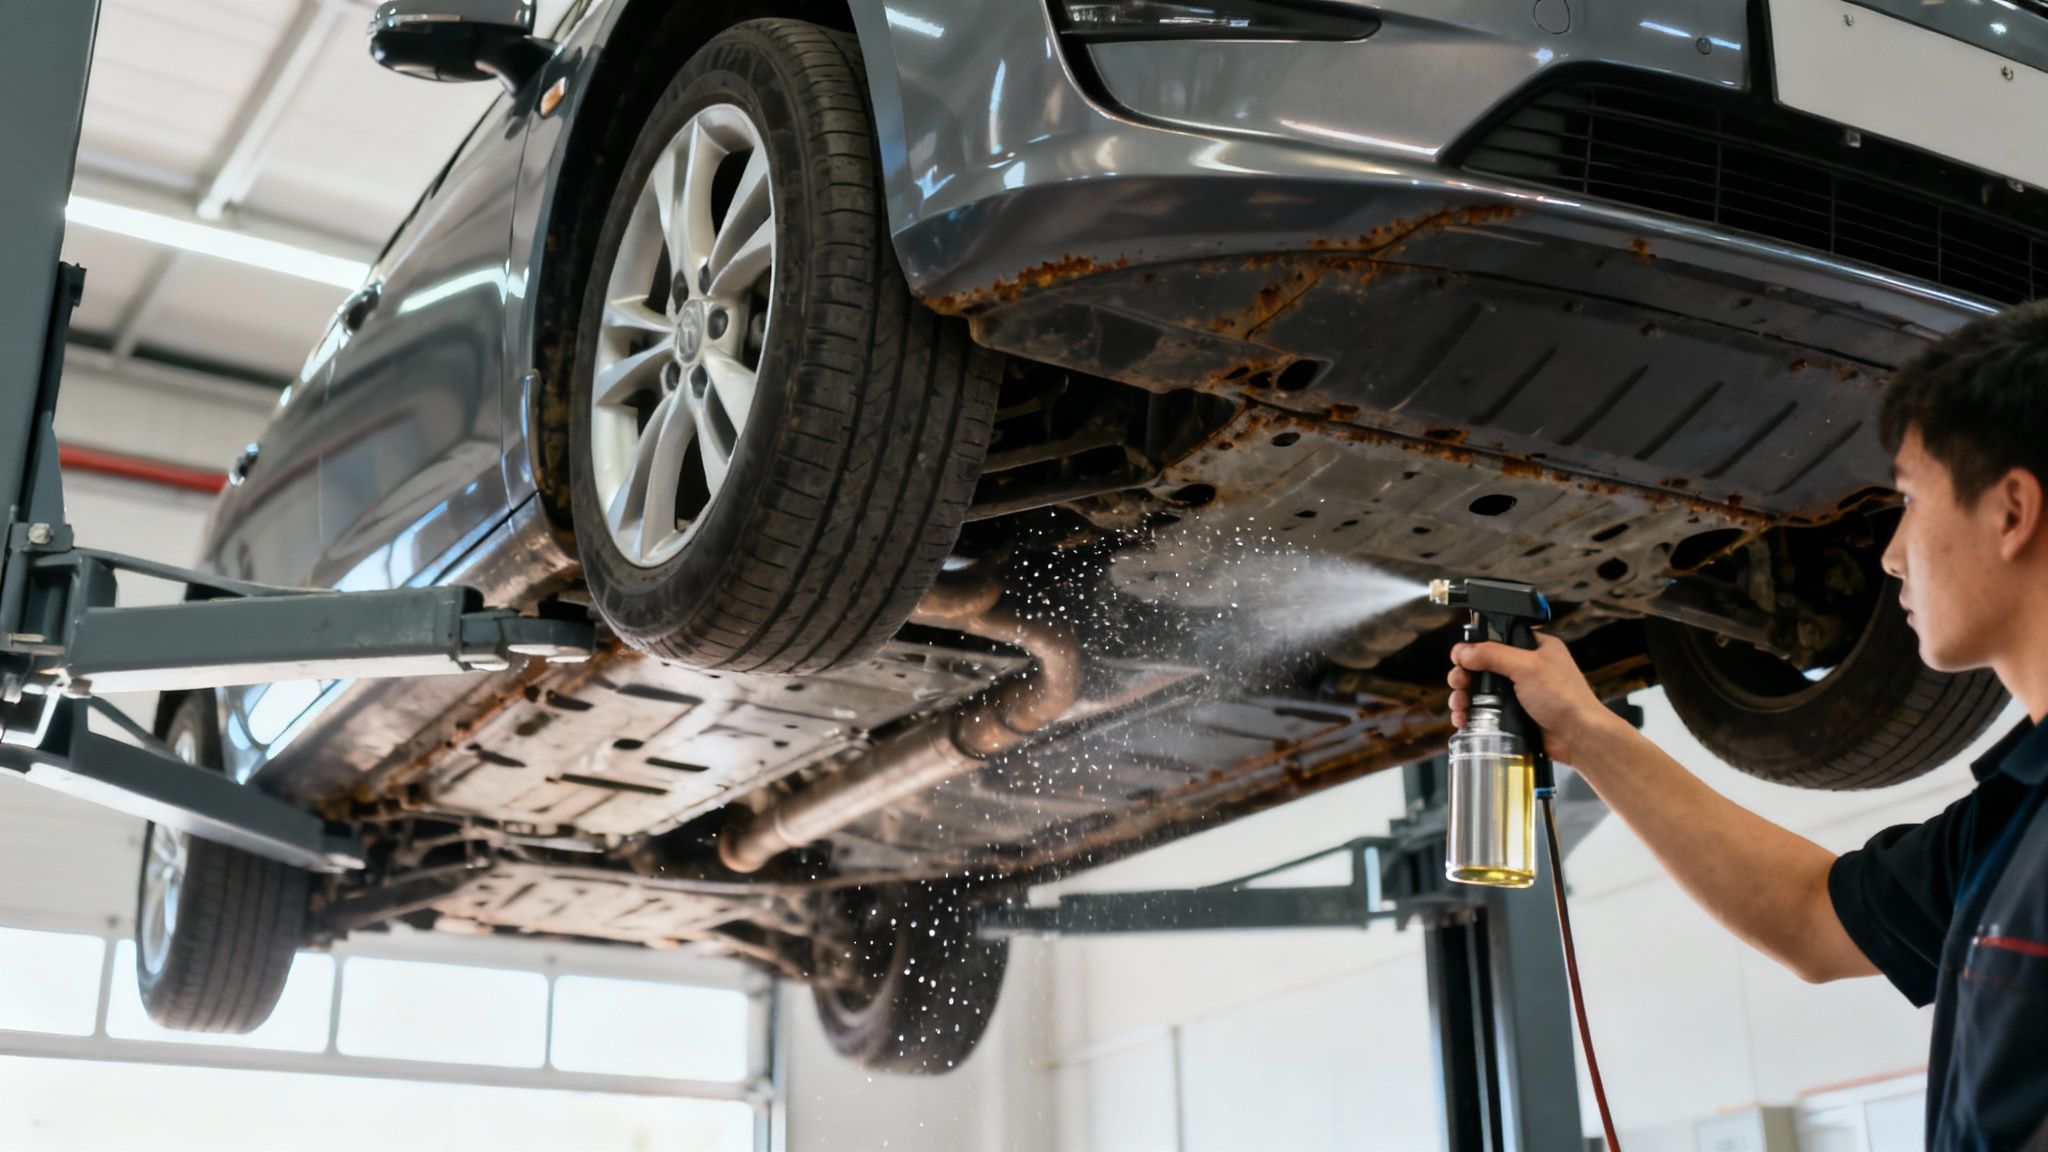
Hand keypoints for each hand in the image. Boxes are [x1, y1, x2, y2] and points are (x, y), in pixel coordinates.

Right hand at [1446, 633, 1627, 766]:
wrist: (1578, 737)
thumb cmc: (1566, 699)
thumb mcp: (1527, 667)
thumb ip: (1492, 654)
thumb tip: (1463, 651)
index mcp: (1534, 647)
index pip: (1495, 638)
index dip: (1474, 648)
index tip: (1460, 658)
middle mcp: (1525, 668)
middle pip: (1481, 666)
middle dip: (1464, 675)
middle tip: (1458, 683)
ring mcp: (1519, 692)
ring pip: (1480, 690)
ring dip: (1464, 696)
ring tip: (1460, 705)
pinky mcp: (1514, 714)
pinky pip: (1485, 710)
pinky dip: (1471, 714)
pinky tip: (1464, 719)